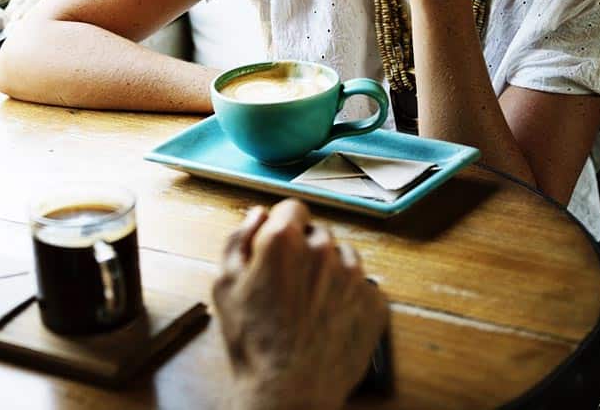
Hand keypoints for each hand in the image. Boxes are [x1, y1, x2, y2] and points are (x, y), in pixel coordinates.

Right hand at [213, 200, 387, 409]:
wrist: (289, 391)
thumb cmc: (253, 341)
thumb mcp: (225, 284)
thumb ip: (238, 239)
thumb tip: (257, 215)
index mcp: (284, 240)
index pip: (292, 207)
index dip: (282, 225)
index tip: (278, 245)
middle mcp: (323, 250)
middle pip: (318, 233)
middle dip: (304, 250)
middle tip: (289, 283)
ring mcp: (354, 276)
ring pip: (343, 258)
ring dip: (329, 271)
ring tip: (310, 304)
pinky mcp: (375, 302)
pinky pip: (363, 287)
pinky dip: (348, 297)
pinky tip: (328, 318)